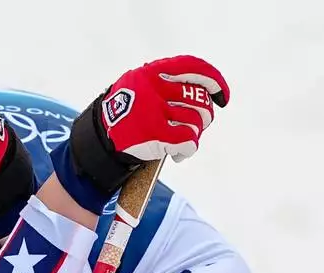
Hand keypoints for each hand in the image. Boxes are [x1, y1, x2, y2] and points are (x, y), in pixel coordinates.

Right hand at [97, 55, 228, 162]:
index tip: (222, 96)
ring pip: (195, 121)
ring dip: (194, 134)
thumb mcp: (142, 86)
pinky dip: (188, 149)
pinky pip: (188, 140)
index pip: (193, 68)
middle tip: (198, 124)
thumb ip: (168, 83)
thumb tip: (205, 91)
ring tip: (184, 140)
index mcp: (152, 72)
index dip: (214, 81)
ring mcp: (153, 111)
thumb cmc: (128, 114)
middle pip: (199, 99)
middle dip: (205, 115)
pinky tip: (178, 154)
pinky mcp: (154, 135)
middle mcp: (153, 88)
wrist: (101, 140)